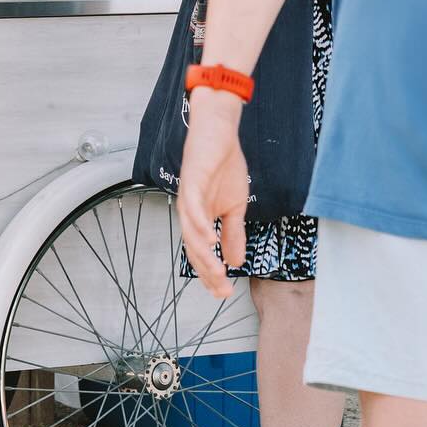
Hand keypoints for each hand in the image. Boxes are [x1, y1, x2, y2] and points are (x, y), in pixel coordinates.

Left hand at [177, 91, 248, 297]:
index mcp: (199, 220)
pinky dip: (200, 226)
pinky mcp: (191, 182)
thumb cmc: (224, 166)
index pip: (202, 254)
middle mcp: (190, 213)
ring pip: (192, 233)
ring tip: (218, 272)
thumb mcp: (235, 207)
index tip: (225, 294)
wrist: (219, 133)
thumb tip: (237, 261)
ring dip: (204, 255)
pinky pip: (193, 208)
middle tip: (223, 290)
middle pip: (194, 249)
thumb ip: (233, 234)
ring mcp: (189, 198)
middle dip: (208, 272)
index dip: (211, 275)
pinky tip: (210, 241)